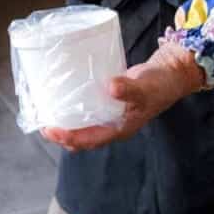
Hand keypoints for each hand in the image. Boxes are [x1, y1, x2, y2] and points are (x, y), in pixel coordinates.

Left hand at [42, 43, 205, 151]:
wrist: (170, 73)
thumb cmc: (160, 84)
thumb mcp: (145, 87)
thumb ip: (129, 89)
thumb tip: (111, 88)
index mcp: (120, 129)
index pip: (89, 140)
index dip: (68, 138)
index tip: (50, 130)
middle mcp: (113, 125)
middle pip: (83, 137)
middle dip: (62, 134)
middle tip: (43, 123)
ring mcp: (111, 115)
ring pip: (84, 125)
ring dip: (67, 123)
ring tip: (48, 113)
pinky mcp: (109, 102)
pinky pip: (89, 110)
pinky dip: (75, 108)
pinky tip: (64, 97)